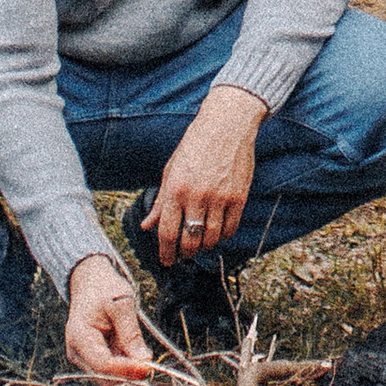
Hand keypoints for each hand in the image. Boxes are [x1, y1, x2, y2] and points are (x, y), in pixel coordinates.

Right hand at [67, 254, 154, 382]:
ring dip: (127, 370)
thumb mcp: (122, 303)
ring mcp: (83, 359)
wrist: (90, 282)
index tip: (149, 367)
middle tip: (150, 359)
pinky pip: (111, 372)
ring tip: (138, 347)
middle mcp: (77, 353)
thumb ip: (131, 333)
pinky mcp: (92, 360)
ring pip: (109, 378)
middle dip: (128, 373)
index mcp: (79, 336)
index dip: (127, 369)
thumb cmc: (104, 288)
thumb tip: (145, 361)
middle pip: (105, 377)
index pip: (103, 364)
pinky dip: (125, 365)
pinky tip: (132, 349)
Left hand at [146, 81, 264, 268]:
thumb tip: (147, 226)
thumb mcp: (171, 170)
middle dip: (185, 253)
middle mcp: (197, 196)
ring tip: (201, 243)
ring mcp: (220, 197)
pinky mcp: (239, 197)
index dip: (165, 252)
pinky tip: (217, 232)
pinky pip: (230, 229)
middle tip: (184, 254)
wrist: (227, 124)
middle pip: (190, 241)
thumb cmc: (195, 145)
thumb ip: (161, 201)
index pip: (167, 232)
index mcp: (176, 189)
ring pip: (211, 239)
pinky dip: (223, 236)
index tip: (166, 261)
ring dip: (204, 246)